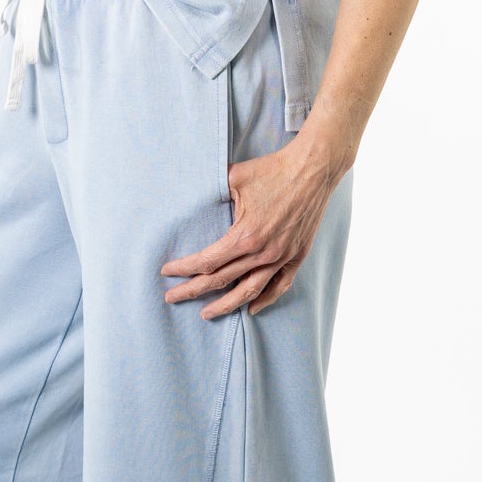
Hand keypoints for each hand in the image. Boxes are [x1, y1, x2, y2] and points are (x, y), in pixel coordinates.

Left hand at [159, 140, 339, 317]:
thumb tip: (189, 194)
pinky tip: (251, 308)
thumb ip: (211, 191)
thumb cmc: (273, 170)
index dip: (184, 269)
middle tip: (172, 297)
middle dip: (192, 291)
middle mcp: (263, 252)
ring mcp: (282, 257)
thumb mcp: (234, 176)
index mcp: (245, 235)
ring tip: (206, 313)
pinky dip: (265, 299)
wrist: (314, 169)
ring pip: (250, 291)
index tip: (167, 272)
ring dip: (225, 305)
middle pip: (221, 281)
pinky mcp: (297, 256)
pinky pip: (280, 285)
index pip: (207, 262)